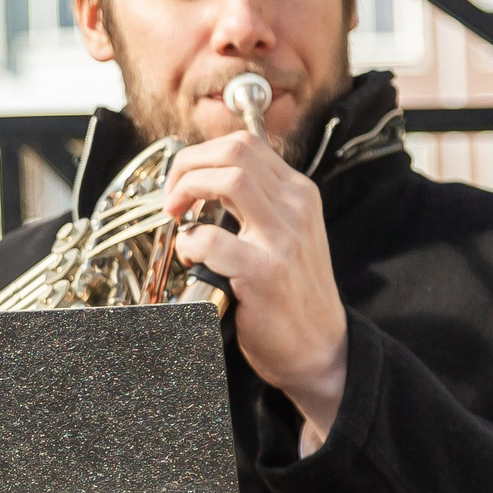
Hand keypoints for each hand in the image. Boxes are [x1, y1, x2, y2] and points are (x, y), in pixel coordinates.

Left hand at [164, 129, 348, 452]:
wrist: (320, 348)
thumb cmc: (291, 292)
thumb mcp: (285, 233)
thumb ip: (255, 204)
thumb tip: (203, 178)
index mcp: (298, 193)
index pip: (245, 144)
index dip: (201, 155)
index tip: (182, 182)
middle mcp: (296, 207)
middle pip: (235, 151)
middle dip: (188, 165)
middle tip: (172, 197)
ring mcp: (283, 238)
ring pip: (228, 180)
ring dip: (188, 192)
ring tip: (177, 217)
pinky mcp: (265, 271)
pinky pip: (211, 238)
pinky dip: (188, 244)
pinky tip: (191, 259)